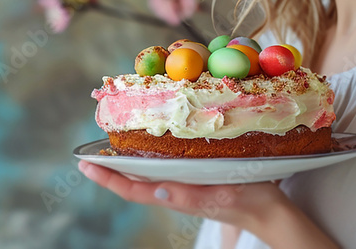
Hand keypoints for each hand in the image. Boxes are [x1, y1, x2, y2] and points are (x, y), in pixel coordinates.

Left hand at [77, 160, 287, 232]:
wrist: (271, 211)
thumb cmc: (249, 201)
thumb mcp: (221, 196)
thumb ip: (189, 196)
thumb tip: (156, 191)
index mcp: (177, 196)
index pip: (133, 190)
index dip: (107, 178)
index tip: (84, 165)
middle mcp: (175, 190)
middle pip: (134, 181)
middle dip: (111, 167)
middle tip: (90, 151)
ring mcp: (185, 185)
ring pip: (148, 173)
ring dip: (128, 160)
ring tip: (111, 144)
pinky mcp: (196, 177)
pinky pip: (166, 167)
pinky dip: (151, 156)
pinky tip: (151, 143)